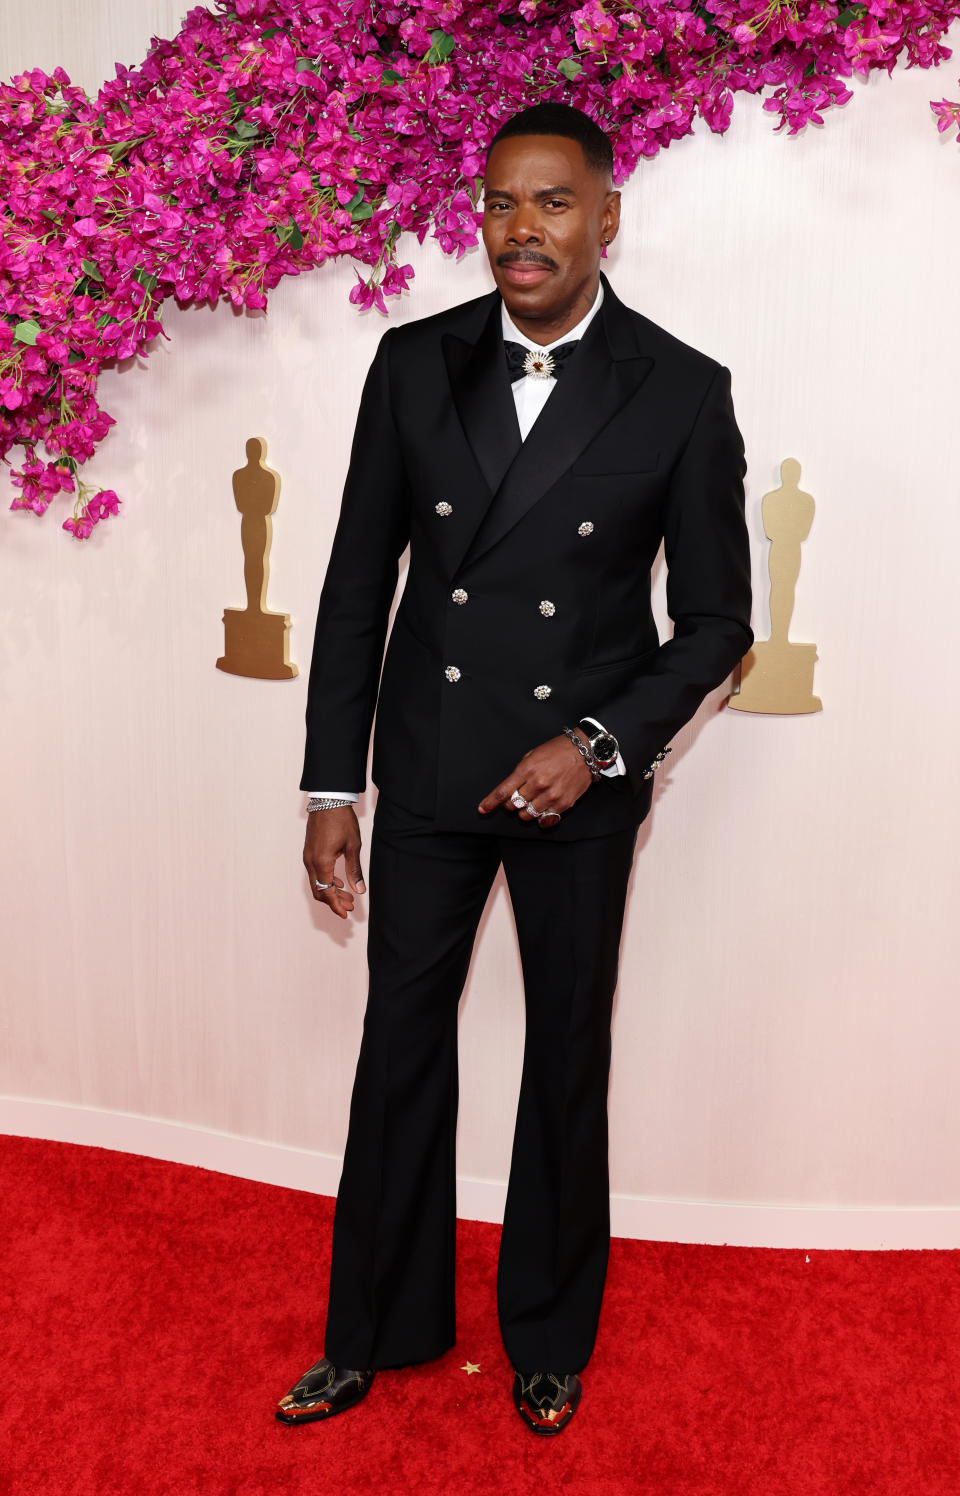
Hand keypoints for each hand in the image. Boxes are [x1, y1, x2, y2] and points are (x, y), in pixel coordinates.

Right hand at [303, 805, 365, 918]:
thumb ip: (354, 870)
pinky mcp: (309, 852)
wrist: (328, 800)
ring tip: (348, 896)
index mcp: (322, 862)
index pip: (327, 891)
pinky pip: (314, 873)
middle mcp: (310, 862)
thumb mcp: (353, 846)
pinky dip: (325, 881)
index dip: (336, 905)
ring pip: (316, 883)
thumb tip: (359, 890)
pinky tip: (339, 882)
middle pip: (319, 891)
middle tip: (350, 907)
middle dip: (334, 901)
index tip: (346, 914)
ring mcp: (307, 856)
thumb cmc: (341, 820)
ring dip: (330, 892)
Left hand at [477, 730, 593, 828]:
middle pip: (513, 805)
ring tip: (531, 802)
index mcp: (527, 769)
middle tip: (518, 797)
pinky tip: (541, 808)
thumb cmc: (557, 751)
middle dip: (511, 803)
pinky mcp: (563, 804)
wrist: (585, 751)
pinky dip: (540, 816)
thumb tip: (510, 789)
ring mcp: (551, 795)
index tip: (482, 808)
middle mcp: (538, 784)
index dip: (490, 802)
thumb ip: (520, 772)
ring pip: (527, 815)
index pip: (503, 791)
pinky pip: (545, 819)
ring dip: (524, 811)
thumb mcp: (533, 754)